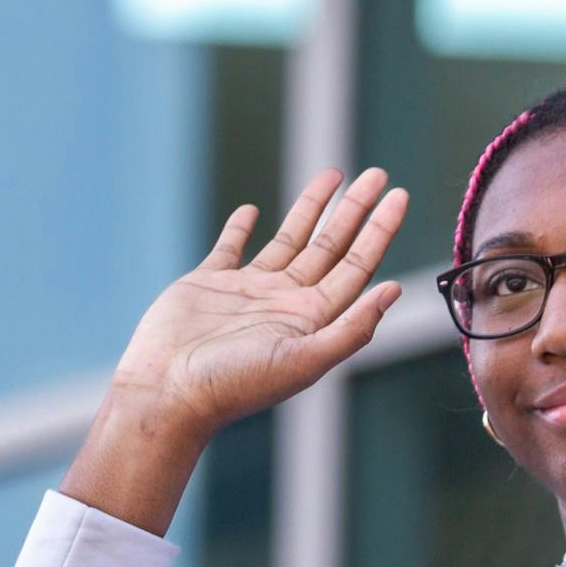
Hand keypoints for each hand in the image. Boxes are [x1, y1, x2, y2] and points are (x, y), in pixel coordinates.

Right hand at [65, 168, 407, 534]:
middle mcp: (284, 303)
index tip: (398, 197)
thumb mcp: (304, 361)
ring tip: (332, 175)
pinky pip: (229, 249)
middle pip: (330, 247)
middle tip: (378, 174)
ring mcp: (246, 292)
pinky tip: (250, 211)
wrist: (168, 391)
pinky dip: (239, 229)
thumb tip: (394, 290)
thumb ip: (352, 328)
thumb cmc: (235, 385)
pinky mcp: (207, 285)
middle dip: (354, 211)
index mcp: (310, 320)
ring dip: (311, 209)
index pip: (356, 267)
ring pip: (289, 240)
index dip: (379, 231)